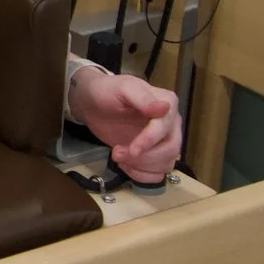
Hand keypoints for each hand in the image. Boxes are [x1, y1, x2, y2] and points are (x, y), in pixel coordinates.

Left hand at [71, 66, 181, 183]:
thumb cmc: (107, 92)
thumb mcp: (123, 88)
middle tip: (117, 154)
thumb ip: (143, 98)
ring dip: (141, 167)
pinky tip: (125, 165)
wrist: (92, 103)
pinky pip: (157, 174)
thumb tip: (164, 108)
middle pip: (171, 150)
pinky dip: (141, 175)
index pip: (165, 128)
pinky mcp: (152, 155)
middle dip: (145, 157)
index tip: (131, 149)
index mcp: (168, 103)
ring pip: (166, 164)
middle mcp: (171, 124)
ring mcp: (163, 141)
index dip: (149, 141)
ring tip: (118, 157)